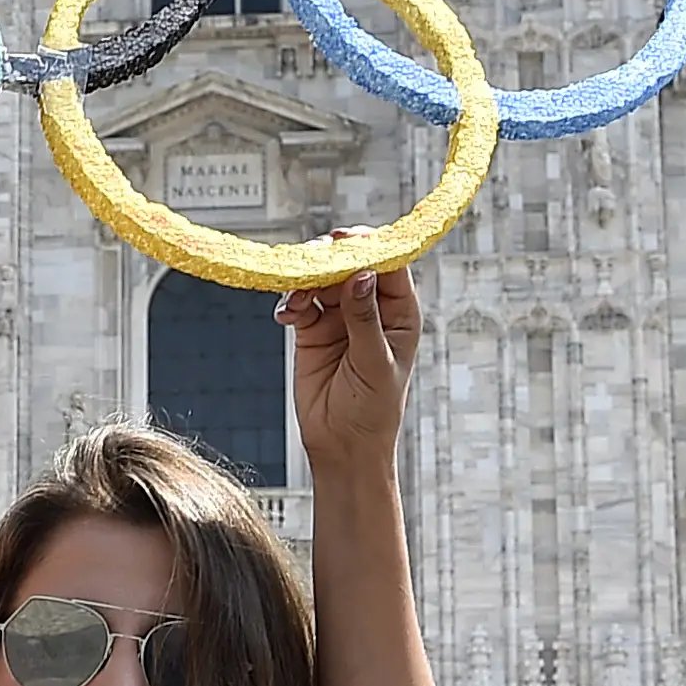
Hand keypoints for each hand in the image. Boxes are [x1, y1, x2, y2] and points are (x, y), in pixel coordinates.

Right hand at [277, 242, 418, 475]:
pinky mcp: (312, 330)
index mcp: (400, 312)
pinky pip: (299, 302)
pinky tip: (286, 316)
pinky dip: (290, 302)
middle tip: (312, 258)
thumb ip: (364, 318)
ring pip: (322, 279)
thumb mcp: (375, 363)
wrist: (343, 447)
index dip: (369, 247)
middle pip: (350, 265)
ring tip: (295, 297)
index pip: (388, 265)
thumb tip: (361, 274)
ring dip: (305, 279)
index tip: (347, 239)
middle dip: (331, 258)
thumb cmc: (374, 411)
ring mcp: (340, 317)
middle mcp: (371, 308)